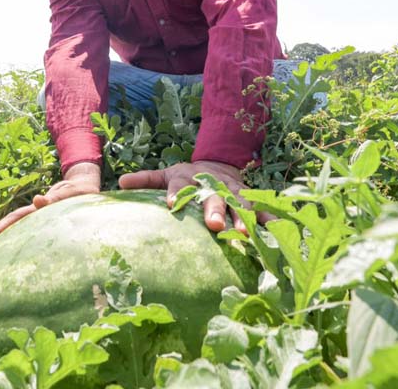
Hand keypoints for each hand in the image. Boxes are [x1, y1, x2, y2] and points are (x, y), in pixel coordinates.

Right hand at [0, 162, 100, 252]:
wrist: (84, 186)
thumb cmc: (78, 190)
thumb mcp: (69, 192)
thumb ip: (55, 197)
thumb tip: (37, 201)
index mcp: (37, 209)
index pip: (12, 220)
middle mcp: (35, 214)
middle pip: (10, 225)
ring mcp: (41, 218)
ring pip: (18, 230)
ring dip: (5, 241)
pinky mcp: (49, 222)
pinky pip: (31, 234)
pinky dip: (20, 243)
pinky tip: (15, 255)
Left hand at [118, 160, 258, 233]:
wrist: (219, 165)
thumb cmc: (187, 177)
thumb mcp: (167, 174)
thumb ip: (146, 180)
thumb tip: (120, 183)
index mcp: (188, 177)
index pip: (179, 183)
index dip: (175, 192)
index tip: (170, 203)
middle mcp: (212, 183)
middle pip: (213, 195)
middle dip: (214, 208)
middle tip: (213, 224)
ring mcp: (233, 189)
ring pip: (239, 201)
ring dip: (242, 216)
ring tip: (244, 233)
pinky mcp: (249, 197)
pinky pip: (261, 208)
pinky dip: (269, 218)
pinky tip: (277, 230)